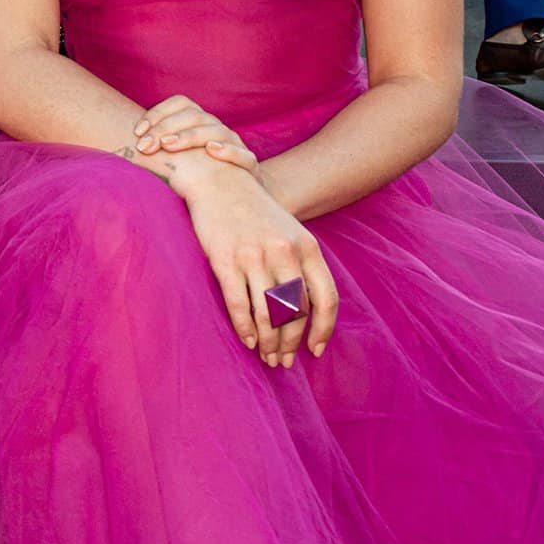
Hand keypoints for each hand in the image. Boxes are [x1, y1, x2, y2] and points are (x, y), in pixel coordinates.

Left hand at [131, 94, 259, 179]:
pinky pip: (243, 155)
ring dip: (189, 136)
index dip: (158, 112)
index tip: (137, 131)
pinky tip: (211, 150)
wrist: (237, 198)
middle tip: (145, 145)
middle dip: (165, 128)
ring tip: (168, 145)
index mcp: (200, 122)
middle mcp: (217, 129)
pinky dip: (228, 150)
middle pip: (193, 116)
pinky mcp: (248, 166)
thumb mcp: (176, 159)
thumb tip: (120, 146)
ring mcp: (235, 145)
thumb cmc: (198, 177)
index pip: (181, 103)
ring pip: (216, 131)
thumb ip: (156, 148)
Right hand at [180, 164, 338, 369]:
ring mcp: (255, 257)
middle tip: (284, 361)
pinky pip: (239, 304)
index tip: (315, 350)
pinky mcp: (225, 260)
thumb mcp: (288, 232)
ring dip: (269, 342)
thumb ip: (300, 264)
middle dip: (291, 342)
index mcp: (306, 247)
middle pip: (295, 311)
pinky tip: (247, 341)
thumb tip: (304, 308)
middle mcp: (284, 253)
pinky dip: (245, 328)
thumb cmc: (253, 210)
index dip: (323, 329)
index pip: (325, 298)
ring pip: (268, 313)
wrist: (217, 182)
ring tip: (267, 357)